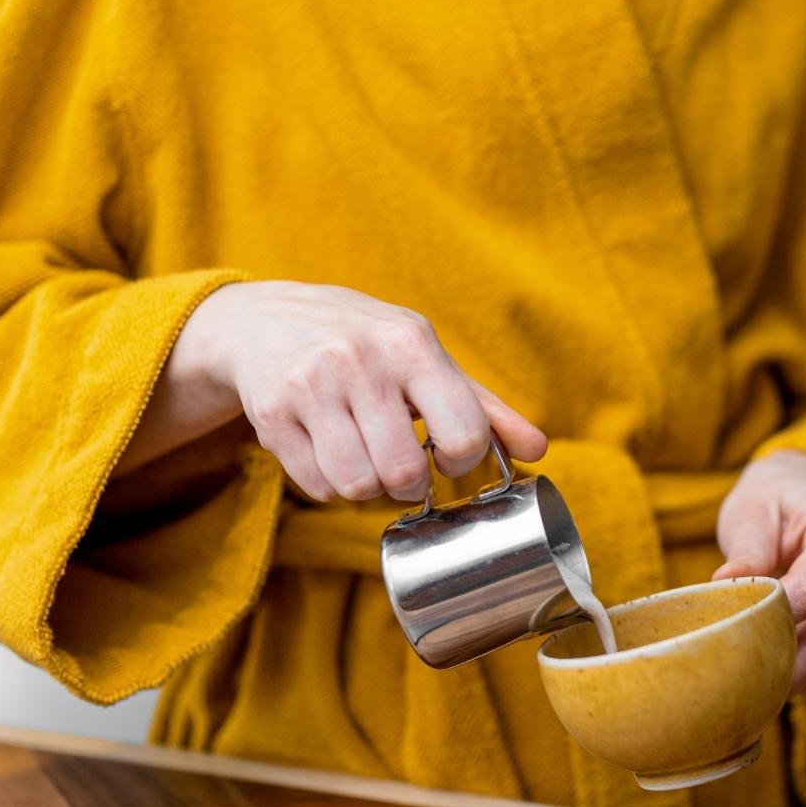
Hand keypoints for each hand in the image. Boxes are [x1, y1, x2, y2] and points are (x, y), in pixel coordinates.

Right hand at [136, 281, 546, 500]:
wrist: (267, 319)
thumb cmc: (366, 344)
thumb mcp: (426, 358)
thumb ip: (484, 407)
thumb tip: (537, 450)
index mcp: (411, 345)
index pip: (460, 435)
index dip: (460, 463)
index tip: (446, 456)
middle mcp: (358, 361)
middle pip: (401, 473)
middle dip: (407, 485)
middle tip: (401, 467)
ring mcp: (309, 387)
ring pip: (356, 486)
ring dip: (366, 487)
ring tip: (365, 457)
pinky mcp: (270, 414)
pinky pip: (315, 486)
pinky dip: (329, 484)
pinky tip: (329, 451)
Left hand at [713, 451, 805, 694]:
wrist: (804, 494)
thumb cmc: (774, 500)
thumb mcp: (752, 514)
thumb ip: (746, 553)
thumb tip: (723, 587)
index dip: (774, 620)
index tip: (731, 634)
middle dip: (778, 658)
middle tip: (731, 676)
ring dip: (788, 672)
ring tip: (743, 680)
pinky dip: (800, 670)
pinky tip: (766, 674)